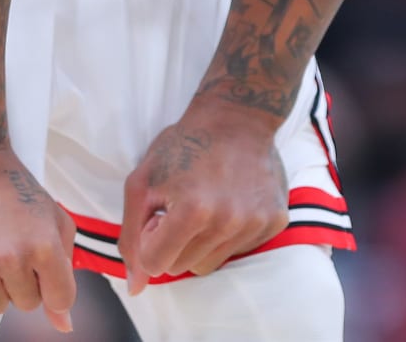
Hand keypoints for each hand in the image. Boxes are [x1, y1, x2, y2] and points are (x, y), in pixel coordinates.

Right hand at [0, 147, 76, 331]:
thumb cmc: (16, 188)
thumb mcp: (53, 217)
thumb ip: (65, 270)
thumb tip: (65, 325)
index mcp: (43, 244)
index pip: (60, 298)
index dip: (53, 288)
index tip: (43, 271)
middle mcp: (9, 257)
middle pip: (27, 303)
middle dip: (23, 282)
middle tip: (11, 250)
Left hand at [118, 99, 288, 293]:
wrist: (238, 117)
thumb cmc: (184, 145)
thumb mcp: (143, 182)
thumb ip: (131, 237)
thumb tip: (137, 288)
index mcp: (193, 211)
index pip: (156, 263)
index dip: (151, 237)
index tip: (160, 212)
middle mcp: (229, 222)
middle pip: (182, 267)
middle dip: (174, 242)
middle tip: (182, 204)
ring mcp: (255, 223)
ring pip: (209, 264)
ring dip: (200, 242)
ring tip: (206, 204)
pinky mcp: (275, 222)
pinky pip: (238, 251)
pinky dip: (228, 235)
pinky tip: (230, 202)